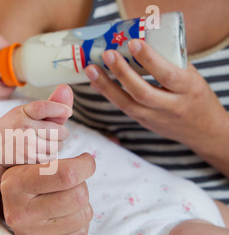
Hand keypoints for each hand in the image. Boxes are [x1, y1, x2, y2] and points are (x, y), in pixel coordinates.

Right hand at [0, 85, 72, 165]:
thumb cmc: (14, 127)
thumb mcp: (26, 112)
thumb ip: (50, 104)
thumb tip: (66, 88)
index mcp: (23, 112)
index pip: (44, 108)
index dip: (60, 109)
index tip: (68, 112)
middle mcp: (24, 127)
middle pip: (59, 130)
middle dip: (60, 132)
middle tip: (50, 132)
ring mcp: (26, 144)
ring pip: (58, 145)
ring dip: (55, 145)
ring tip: (41, 142)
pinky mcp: (29, 158)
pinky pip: (51, 156)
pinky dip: (48, 155)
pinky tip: (37, 151)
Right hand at [0, 154, 95, 234]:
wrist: (11, 208)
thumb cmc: (27, 180)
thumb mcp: (29, 163)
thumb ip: (53, 159)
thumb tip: (87, 163)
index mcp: (14, 185)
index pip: (67, 175)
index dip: (85, 165)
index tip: (85, 161)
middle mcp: (20, 213)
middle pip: (79, 195)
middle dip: (82, 184)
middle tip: (72, 182)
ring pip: (85, 214)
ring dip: (82, 204)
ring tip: (66, 198)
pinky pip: (82, 232)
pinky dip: (80, 221)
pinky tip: (65, 214)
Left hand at [84, 39, 227, 150]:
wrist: (203, 130)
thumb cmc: (196, 96)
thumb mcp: (193, 77)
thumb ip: (172, 63)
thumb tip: (143, 43)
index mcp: (188, 89)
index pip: (167, 75)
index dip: (149, 60)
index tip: (133, 43)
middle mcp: (171, 106)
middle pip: (142, 92)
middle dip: (122, 73)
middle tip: (107, 54)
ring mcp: (155, 118)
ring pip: (127, 104)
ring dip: (106, 86)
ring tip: (91, 69)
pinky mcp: (143, 122)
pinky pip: (123, 108)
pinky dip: (108, 94)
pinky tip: (96, 82)